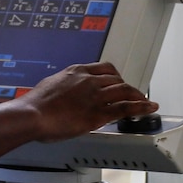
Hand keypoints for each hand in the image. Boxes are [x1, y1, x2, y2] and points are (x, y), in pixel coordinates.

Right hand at [19, 61, 158, 142]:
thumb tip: (63, 89)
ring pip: (125, 91)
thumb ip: (62, 85)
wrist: (33, 114)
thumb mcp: (50, 84)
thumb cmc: (36, 103)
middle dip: (127, 87)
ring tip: (145, 101)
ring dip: (138, 96)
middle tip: (133, 94)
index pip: (104, 68)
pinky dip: (142, 107)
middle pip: (117, 79)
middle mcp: (89, 80)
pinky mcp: (99, 112)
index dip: (115, 75)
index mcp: (76, 71)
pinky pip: (126, 107)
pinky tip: (149, 108)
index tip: (118, 80)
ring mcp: (96, 96)